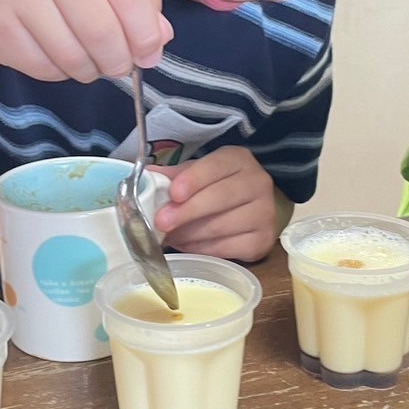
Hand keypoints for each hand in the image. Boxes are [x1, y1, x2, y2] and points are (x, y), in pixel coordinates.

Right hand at [0, 0, 172, 81]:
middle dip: (119, 60)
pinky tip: (52, 54)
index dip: (146, 34)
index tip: (149, 52)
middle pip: (104, 31)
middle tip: (119, 65)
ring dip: (89, 70)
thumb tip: (160, 35)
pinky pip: (44, 68)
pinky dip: (57, 72)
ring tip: (85, 59)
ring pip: (74, 56)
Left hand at [153, 147, 279, 263]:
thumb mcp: (197, 174)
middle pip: (221, 197)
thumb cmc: (217, 187)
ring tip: (170, 236)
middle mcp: (258, 183)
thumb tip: (144, 179)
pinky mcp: (263, 241)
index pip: (217, 166)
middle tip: (161, 222)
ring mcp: (265, 213)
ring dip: (190, 234)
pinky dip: (203, 249)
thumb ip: (173, 176)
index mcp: (239, 159)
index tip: (174, 193)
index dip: (194, 179)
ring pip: (222, 226)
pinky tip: (189, 245)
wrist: (250, 208)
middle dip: (187, 212)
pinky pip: (228, 249)